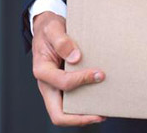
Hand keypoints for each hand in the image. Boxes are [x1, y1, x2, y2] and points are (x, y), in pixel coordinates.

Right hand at [30, 11, 106, 125]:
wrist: (47, 29)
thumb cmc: (49, 29)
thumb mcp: (53, 28)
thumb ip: (62, 41)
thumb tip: (76, 58)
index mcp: (42, 71)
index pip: (63, 83)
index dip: (82, 80)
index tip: (99, 74)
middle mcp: (47, 85)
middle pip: (58, 114)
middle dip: (79, 118)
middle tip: (101, 115)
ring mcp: (55, 89)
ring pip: (66, 113)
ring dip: (84, 115)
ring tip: (104, 112)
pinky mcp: (63, 88)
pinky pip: (72, 103)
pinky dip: (85, 106)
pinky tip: (99, 100)